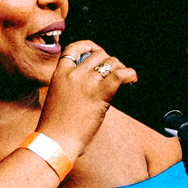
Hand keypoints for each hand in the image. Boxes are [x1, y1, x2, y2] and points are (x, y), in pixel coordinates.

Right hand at [37, 40, 138, 161]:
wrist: (55, 141)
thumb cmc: (56, 128)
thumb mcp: (58, 98)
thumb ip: (71, 86)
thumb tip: (93, 84)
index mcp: (59, 74)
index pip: (73, 49)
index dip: (88, 46)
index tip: (97, 50)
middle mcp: (73, 74)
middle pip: (98, 54)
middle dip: (108, 61)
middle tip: (114, 73)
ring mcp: (86, 82)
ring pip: (111, 62)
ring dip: (120, 68)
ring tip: (124, 78)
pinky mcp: (99, 93)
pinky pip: (120, 75)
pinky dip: (130, 74)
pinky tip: (132, 79)